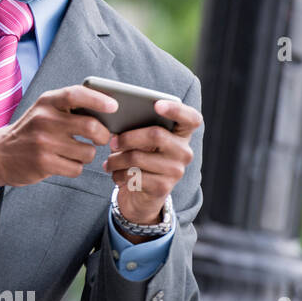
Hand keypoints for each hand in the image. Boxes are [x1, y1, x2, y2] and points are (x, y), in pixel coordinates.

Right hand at [0, 85, 116, 188]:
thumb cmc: (31, 131)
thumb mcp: (44, 111)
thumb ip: (69, 107)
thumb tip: (108, 110)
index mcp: (46, 102)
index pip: (76, 95)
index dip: (98, 99)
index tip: (114, 106)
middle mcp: (43, 120)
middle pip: (90, 126)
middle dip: (102, 135)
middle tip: (100, 138)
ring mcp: (43, 143)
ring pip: (87, 151)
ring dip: (87, 154)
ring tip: (74, 151)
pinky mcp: (43, 163)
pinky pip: (77, 168)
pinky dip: (76, 167)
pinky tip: (63, 162)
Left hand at [103, 99, 202, 227]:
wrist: (140, 195)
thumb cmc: (138, 158)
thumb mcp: (139, 141)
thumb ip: (136, 127)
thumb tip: (117, 119)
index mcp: (181, 134)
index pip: (191, 118)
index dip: (176, 109)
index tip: (157, 105)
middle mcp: (184, 152)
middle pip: (156, 135)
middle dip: (127, 137)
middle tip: (112, 141)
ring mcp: (176, 171)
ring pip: (137, 157)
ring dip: (116, 159)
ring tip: (110, 162)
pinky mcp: (163, 187)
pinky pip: (133, 175)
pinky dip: (118, 174)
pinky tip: (117, 175)